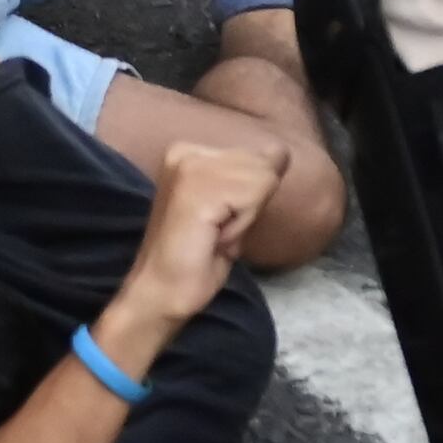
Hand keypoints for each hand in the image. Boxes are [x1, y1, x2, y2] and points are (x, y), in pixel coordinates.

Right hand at [102, 140, 277, 356]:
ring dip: (246, 217)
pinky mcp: (197, 189)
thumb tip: (282, 151)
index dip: (250, 198)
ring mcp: (190, 167)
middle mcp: (186, 151)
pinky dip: (241, 224)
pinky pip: (252, 197)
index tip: (218, 221)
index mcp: (190, 152)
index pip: (257, 155)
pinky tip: (216, 236)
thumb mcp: (233, 208)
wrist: (160, 292)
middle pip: (262, 164)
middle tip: (216, 231)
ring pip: (261, 179)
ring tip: (215, 234)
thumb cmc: (196, 257)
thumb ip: (254, 178)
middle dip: (250, 204)